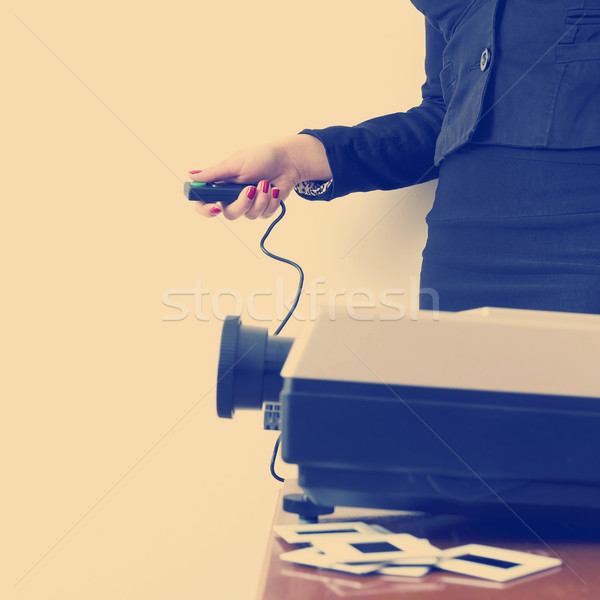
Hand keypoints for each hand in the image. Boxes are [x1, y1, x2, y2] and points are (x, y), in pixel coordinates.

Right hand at [189, 134, 331, 219]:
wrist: (287, 162)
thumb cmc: (260, 158)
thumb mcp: (235, 164)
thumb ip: (214, 173)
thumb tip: (191, 176)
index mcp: (222, 185)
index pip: (204, 203)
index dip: (205, 209)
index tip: (215, 207)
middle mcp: (233, 197)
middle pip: (229, 214)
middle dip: (243, 203)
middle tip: (251, 188)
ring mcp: (249, 205)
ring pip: (250, 215)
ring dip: (261, 198)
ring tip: (266, 183)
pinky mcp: (264, 209)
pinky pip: (265, 214)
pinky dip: (272, 201)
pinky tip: (275, 189)